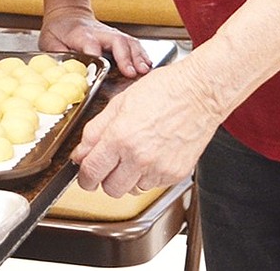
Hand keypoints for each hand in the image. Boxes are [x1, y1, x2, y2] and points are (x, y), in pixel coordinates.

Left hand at [38, 6, 154, 78]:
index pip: (89, 42)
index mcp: (79, 34)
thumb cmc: (58, 31)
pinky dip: (142, 54)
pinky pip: (133, 44)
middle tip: (131, 72)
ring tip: (144, 70)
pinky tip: (147, 65)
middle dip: (125, 56)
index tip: (100, 67)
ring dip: (137, 56)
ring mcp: (111, 34)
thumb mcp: (49, 43)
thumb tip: (67, 74)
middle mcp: (99, 32)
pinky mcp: (118, 37)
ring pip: (128, 41)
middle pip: (116, 41)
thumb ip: (58, 58)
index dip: (95, 53)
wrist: (68, 15)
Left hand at [71, 61, 219, 197]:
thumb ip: (96, 130)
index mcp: (120, 136)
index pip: (91, 172)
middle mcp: (139, 157)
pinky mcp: (175, 174)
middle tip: (109, 164)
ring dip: (128, 178)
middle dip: (105, 179)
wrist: (200, 93)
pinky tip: (153, 153)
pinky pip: (153, 185)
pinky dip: (148, 175)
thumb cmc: (163, 90)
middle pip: (110, 189)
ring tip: (135, 154)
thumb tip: (80, 153)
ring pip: (132, 190)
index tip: (85, 174)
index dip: (84, 176)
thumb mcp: (120, 102)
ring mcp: (159, 169)